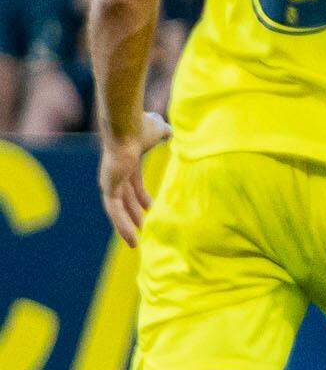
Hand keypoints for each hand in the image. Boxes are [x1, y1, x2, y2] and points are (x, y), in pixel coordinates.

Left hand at [98, 112, 170, 245]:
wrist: (128, 126)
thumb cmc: (142, 126)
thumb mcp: (160, 131)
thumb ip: (165, 133)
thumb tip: (173, 131)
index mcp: (127, 162)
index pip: (134, 184)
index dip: (143, 197)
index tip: (152, 209)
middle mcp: (116, 174)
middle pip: (126, 200)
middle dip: (134, 215)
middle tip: (143, 230)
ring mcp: (111, 182)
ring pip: (119, 210)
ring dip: (127, 226)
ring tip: (135, 243)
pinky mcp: (109, 188)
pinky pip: (115, 212)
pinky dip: (122, 226)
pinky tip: (133, 239)